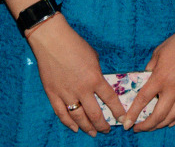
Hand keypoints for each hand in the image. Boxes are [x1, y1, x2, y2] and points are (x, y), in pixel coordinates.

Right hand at [25, 15, 124, 135]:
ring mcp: (66, 93)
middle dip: (102, 125)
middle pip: (95, 114)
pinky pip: (61, 113)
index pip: (110, 100)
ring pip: (78, 117)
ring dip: (87, 127)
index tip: (122, 119)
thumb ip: (97, 73)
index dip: (118, 111)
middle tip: (107, 130)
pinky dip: (68, 123)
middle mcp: (82, 89)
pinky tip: (74, 128)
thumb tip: (99, 84)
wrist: (52, 41)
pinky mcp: (52, 94)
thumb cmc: (75, 45)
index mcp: (95, 78)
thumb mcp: (94, 57)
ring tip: (92, 133)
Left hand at [135, 14, 174, 131]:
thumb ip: (150, 68)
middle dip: (146, 125)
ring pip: (172, 117)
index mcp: (161, 77)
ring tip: (152, 126)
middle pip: (158, 115)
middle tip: (138, 128)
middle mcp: (173, 88)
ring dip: (160, 125)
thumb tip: (145, 80)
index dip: (133, 113)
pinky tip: (171, 122)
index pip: (143, 100)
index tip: (127, 124)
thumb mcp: (158, 52)